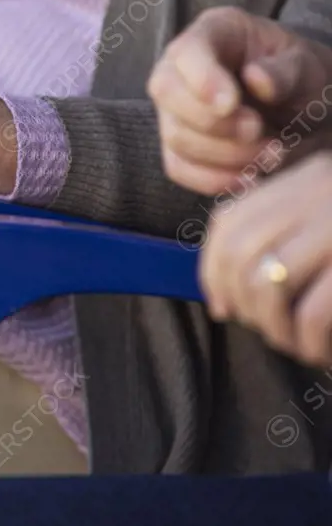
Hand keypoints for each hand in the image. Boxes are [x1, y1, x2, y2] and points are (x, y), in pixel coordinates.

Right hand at [147, 6, 331, 194]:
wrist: (302, 109)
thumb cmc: (300, 77)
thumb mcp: (306, 65)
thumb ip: (285, 71)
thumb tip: (255, 79)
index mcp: (211, 33)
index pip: (187, 53)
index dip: (202, 80)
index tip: (231, 105)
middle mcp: (179, 69)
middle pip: (168, 94)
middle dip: (214, 122)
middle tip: (257, 130)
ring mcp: (172, 110)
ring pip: (177, 137)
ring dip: (225, 155)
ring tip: (271, 153)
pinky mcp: (177, 146)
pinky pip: (179, 168)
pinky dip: (213, 179)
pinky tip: (249, 178)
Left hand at [200, 152, 331, 365]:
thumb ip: (290, 237)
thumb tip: (226, 294)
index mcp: (311, 180)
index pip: (231, 221)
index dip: (213, 269)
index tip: (223, 307)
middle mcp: (321, 194)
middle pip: (242, 254)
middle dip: (244, 303)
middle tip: (266, 331)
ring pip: (271, 284)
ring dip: (276, 328)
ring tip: (298, 346)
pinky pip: (314, 311)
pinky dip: (309, 342)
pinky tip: (322, 354)